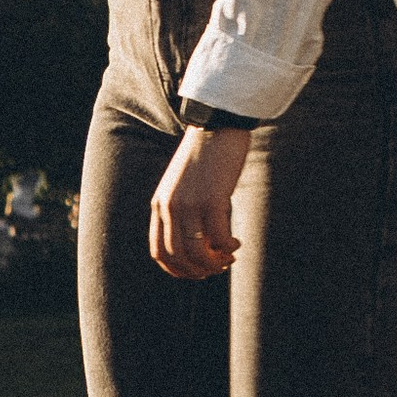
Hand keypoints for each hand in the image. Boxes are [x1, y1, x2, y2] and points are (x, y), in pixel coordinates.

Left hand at [150, 123, 247, 279]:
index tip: (196, 272)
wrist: (217, 124)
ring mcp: (190, 204)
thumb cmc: (205, 154)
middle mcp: (170, 207)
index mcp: (159, 204)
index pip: (159, 252)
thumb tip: (199, 240)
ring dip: (214, 263)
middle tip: (218, 267)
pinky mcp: (212, 199)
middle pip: (177, 257)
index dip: (177, 269)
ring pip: (196, 253)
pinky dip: (228, 247)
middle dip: (198, 270)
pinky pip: (218, 238)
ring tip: (229, 258)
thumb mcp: (184, 184)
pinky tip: (237, 242)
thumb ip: (182, 208)